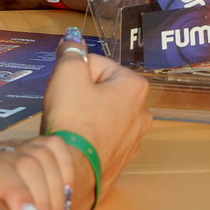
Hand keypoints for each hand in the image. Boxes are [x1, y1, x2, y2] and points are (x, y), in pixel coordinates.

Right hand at [37, 28, 150, 209]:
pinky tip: (79, 142)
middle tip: (68, 107)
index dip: (76, 73)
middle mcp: (142, 112)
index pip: (98, 65)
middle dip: (83, 94)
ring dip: (87, 115)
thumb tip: (72, 38)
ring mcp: (134, 138)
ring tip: (72, 126)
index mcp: (135, 87)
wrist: (74, 171)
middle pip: (103, 89)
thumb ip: (71, 51)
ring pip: (103, 113)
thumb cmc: (73, 121)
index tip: (67, 89)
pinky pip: (103, 137)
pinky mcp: (122, 158)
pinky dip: (91, 136)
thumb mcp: (67, 75)